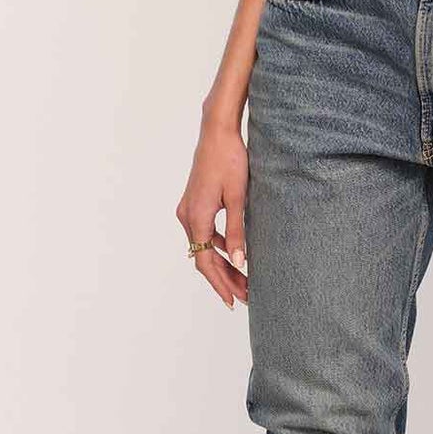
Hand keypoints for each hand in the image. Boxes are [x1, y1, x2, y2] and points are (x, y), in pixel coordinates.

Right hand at [176, 114, 250, 307]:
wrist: (217, 133)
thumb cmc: (230, 161)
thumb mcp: (239, 198)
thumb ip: (238, 232)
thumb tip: (240, 263)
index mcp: (197, 218)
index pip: (206, 262)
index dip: (220, 284)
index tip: (233, 301)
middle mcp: (187, 216)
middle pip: (204, 258)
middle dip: (224, 279)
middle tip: (245, 296)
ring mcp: (188, 210)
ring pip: (204, 247)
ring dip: (222, 264)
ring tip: (244, 280)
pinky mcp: (194, 203)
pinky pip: (204, 233)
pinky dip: (218, 247)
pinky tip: (235, 254)